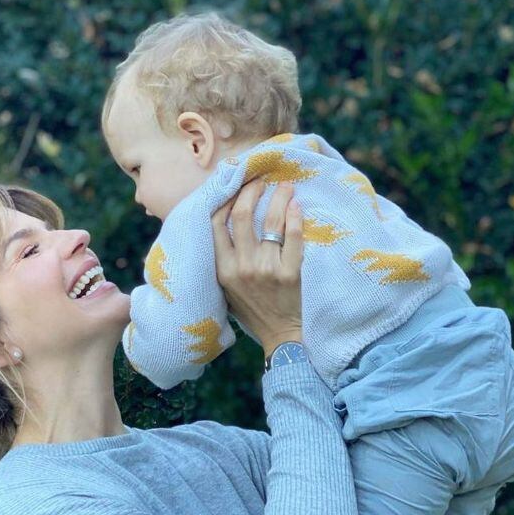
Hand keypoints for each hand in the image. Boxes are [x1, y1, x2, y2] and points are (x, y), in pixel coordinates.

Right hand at [211, 179, 303, 356]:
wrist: (278, 334)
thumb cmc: (251, 308)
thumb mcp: (227, 285)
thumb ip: (224, 257)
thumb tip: (224, 218)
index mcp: (222, 269)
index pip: (217, 223)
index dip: (226, 199)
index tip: (236, 186)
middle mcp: (242, 267)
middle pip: (242, 215)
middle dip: (251, 191)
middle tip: (261, 180)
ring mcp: (266, 270)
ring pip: (270, 222)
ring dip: (278, 198)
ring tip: (286, 186)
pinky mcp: (290, 274)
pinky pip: (292, 238)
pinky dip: (295, 218)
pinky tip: (297, 207)